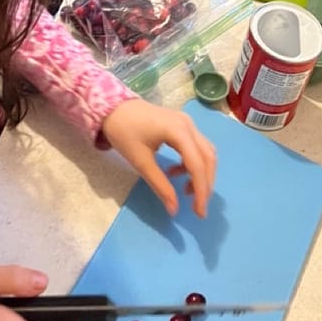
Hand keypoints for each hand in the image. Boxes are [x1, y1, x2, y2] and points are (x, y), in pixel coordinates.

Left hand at [101, 98, 216, 217]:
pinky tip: (175, 173)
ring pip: (205, 152)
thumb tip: (174, 210)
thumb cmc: (125, 133)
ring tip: (185, 191)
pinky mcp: (183, 125)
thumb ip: (160, 185)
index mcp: (179, 131)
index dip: (201, 190)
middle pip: (208, 158)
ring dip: (201, 174)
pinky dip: (192, 163)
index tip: (199, 213)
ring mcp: (187, 123)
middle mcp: (189, 125)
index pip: (197, 164)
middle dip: (206, 184)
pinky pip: (197, 147)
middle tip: (198, 207)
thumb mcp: (141, 162)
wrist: (114, 108)